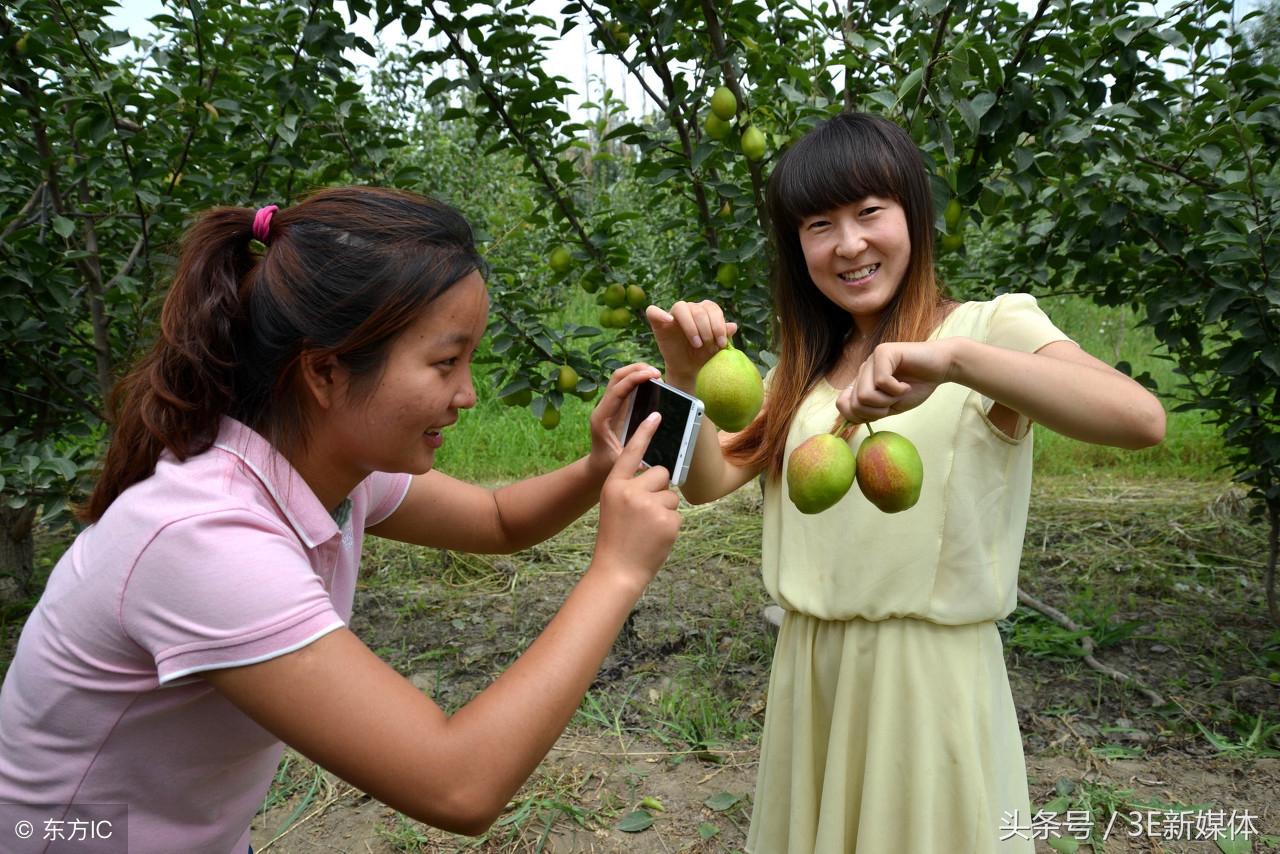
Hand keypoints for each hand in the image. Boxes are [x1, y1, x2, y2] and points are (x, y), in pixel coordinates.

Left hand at [585, 362, 662, 480]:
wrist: (597, 465)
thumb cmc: (608, 464)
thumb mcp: (621, 460)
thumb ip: (634, 452)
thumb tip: (652, 444)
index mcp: (601, 417)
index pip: (617, 390)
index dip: (634, 379)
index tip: (652, 375)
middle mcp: (603, 407)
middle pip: (617, 377)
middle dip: (636, 370)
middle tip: (657, 372)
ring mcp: (608, 405)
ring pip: (620, 378)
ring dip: (637, 372)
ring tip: (656, 375)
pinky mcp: (615, 406)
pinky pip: (625, 386)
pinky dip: (637, 379)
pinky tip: (651, 382)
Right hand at [594, 410, 682, 587]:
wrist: (617, 572)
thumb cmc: (616, 539)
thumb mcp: (614, 507)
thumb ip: (631, 489)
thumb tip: (659, 475)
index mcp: (614, 486)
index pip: (631, 452)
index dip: (644, 432)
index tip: (656, 414)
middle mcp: (631, 491)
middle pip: (661, 473)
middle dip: (659, 489)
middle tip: (646, 512)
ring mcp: (650, 506)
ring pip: (671, 495)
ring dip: (665, 510)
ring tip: (648, 529)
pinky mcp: (668, 520)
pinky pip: (677, 513)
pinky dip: (670, 525)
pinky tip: (656, 538)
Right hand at [645, 301, 738, 390]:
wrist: (689, 368)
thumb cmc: (704, 355)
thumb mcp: (717, 347)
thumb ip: (724, 335)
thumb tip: (733, 326)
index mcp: (705, 310)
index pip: (713, 308)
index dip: (718, 325)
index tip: (722, 343)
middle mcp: (690, 308)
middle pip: (699, 310)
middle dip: (707, 329)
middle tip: (709, 346)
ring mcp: (673, 315)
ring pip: (681, 308)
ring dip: (691, 326)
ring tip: (697, 344)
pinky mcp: (658, 323)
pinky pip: (653, 312)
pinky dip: (660, 313)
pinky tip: (669, 321)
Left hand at [835, 339, 952, 423]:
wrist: (940, 367)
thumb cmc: (917, 386)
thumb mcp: (890, 406)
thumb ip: (870, 412)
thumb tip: (847, 420)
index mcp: (862, 382)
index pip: (842, 404)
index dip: (858, 417)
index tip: (880, 414)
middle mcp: (863, 370)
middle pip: (855, 403)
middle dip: (877, 411)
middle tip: (894, 402)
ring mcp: (872, 359)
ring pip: (865, 394)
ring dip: (887, 401)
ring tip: (901, 392)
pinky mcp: (884, 352)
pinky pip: (881, 381)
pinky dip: (897, 390)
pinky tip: (906, 385)